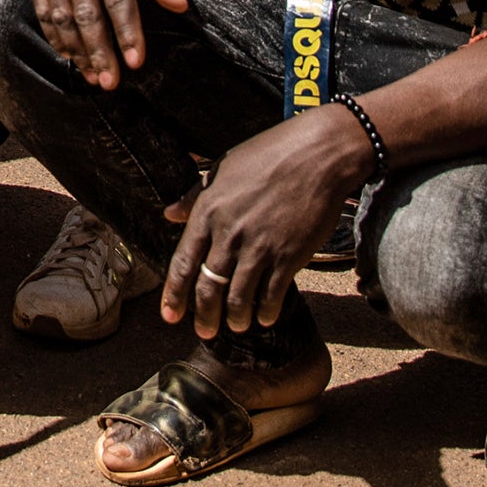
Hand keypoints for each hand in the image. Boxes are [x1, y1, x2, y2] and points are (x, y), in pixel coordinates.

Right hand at [15, 0, 186, 89]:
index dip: (128, 32)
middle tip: (112, 83)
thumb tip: (180, 7)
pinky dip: (55, 36)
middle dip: (101, 52)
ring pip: (61, 16)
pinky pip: (42, 9)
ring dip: (78, 51)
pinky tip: (70, 56)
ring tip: (94, 77)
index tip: (137, 62)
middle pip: (87, 13)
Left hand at [161, 106, 369, 332]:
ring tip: (235, 326)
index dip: (174, 295)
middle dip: (204, 317)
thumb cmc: (269, 154)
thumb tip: (169, 213)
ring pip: (238, 298)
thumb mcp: (222, 168)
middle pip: (208, 288)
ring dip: (235, 319)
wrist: (317, 155)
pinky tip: (265, 316)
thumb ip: (194, 195)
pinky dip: (266, 312)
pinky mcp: (289, 256)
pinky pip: (272, 295)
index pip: (183, 263)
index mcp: (208, 211)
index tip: (169, 316)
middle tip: (204, 332)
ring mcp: (260, 247)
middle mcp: (229, 234)